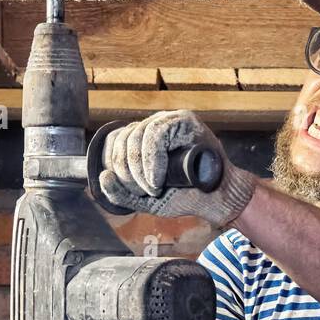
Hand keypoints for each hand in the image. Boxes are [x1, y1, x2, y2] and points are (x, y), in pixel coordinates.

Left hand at [98, 109, 256, 226]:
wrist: (217, 199)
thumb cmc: (186, 196)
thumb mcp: (146, 200)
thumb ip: (122, 194)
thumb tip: (103, 176)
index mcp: (144, 139)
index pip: (117, 141)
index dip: (117, 166)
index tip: (132, 189)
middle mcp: (155, 125)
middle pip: (125, 139)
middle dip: (127, 171)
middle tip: (144, 192)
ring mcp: (170, 120)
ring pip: (138, 135)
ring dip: (139, 169)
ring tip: (153, 188)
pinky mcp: (185, 120)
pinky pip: (157, 134)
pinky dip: (152, 161)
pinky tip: (158, 179)